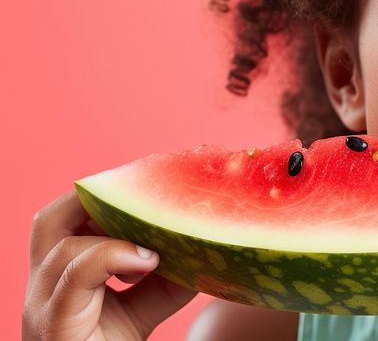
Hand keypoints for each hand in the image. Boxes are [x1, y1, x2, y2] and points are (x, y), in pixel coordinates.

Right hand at [23, 191, 197, 339]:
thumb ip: (166, 278)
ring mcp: (43, 304)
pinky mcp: (54, 323)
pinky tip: (145, 262)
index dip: (104, 195)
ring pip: (61, 243)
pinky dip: (111, 256)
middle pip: (50, 220)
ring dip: (114, 234)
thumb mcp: (142, 310)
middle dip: (97, 201)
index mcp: (59, 274)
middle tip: (144, 202)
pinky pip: (74, 274)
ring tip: (153, 250)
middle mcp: (43, 285)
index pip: (68, 217)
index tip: (149, 183)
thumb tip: (204, 246)